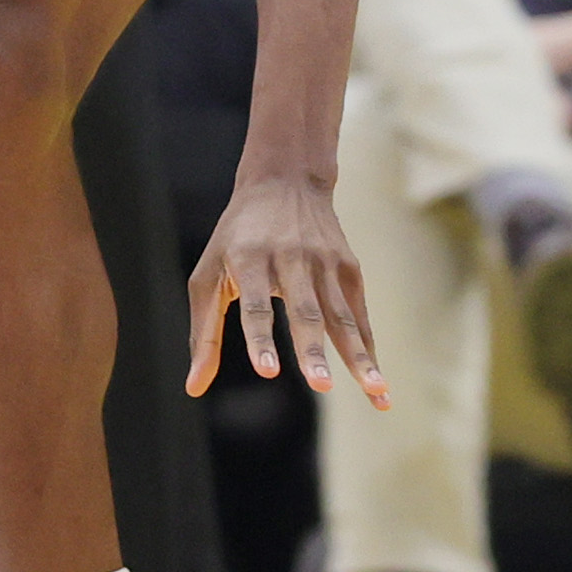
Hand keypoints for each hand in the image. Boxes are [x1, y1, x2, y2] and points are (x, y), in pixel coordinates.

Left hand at [186, 170, 387, 407]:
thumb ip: (204, 333)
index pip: (256, 305)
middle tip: (320, 386)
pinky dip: (368, 348)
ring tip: (375, 391)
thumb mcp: (209, 275)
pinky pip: (358, 315)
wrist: (285, 180)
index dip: (260, 338)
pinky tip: (377, 382)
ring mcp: (324, 261)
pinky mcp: (348, 266)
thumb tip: (194, 389)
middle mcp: (291, 258)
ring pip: (341, 317)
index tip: (267, 371)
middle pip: (304, 311)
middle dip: (313, 351)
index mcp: (250, 259)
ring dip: (358, 357)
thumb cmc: (237, 238)